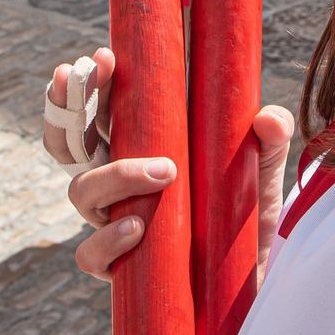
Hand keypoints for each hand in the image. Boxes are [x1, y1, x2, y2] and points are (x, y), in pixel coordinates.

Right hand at [45, 49, 294, 283]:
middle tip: (83, 81)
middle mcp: (117, 183)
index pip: (101, 110)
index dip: (90, 83)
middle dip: (65, 107)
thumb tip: (267, 119)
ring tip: (162, 173)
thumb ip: (269, 140)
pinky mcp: (122, 267)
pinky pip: (90, 254)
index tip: (103, 57)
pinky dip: (108, 240)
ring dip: (113, 176)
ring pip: (81, 192)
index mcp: (140, 149)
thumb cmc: (245, 214)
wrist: (251, 277)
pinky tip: (137, 228)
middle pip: (69, 142)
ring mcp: (114, 222)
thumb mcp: (261, 171)